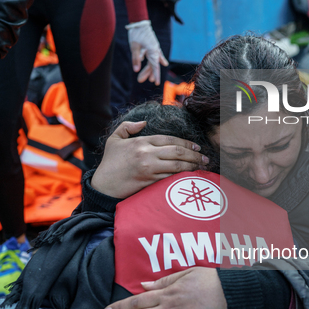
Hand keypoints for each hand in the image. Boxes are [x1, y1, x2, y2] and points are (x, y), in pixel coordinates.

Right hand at [91, 121, 208, 198]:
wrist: (103, 185)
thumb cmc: (109, 163)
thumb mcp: (114, 140)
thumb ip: (128, 127)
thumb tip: (144, 122)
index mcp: (141, 142)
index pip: (169, 139)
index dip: (186, 142)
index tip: (196, 146)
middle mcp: (147, 154)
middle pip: (177, 152)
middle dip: (194, 154)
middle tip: (205, 158)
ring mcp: (149, 168)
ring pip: (177, 166)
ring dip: (192, 166)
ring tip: (202, 167)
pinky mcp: (150, 182)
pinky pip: (171, 178)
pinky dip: (183, 177)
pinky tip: (191, 177)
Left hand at [128, 21, 168, 85]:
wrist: (140, 22)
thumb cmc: (136, 33)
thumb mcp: (134, 46)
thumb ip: (136, 59)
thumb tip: (136, 70)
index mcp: (152, 51)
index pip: (155, 66)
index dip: (156, 75)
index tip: (156, 83)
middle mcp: (155, 50)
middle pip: (152, 65)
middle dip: (147, 73)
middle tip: (140, 81)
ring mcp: (154, 48)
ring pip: (152, 61)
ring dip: (148, 69)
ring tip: (143, 77)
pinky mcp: (152, 45)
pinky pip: (155, 54)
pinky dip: (156, 59)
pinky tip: (161, 63)